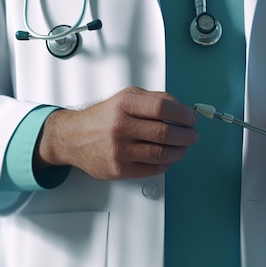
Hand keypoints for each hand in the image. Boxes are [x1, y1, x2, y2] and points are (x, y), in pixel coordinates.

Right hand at [36, 87, 197, 179]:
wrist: (73, 137)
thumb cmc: (103, 117)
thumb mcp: (125, 97)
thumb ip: (152, 100)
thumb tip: (181, 110)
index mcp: (124, 104)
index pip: (163, 107)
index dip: (183, 113)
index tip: (191, 118)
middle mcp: (120, 125)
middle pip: (165, 132)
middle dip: (186, 135)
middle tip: (192, 135)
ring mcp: (119, 149)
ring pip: (161, 153)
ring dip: (179, 151)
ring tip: (183, 147)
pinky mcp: (118, 169)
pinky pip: (151, 169)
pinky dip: (165, 164)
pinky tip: (167, 158)